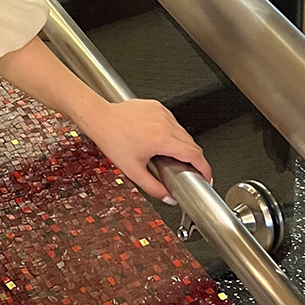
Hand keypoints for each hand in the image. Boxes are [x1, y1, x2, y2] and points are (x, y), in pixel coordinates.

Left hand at [81, 98, 211, 202]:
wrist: (99, 117)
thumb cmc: (111, 139)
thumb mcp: (132, 170)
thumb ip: (154, 188)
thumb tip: (169, 198)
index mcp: (162, 139)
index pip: (195, 155)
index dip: (205, 169)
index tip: (206, 177)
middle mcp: (165, 123)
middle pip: (192, 144)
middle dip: (193, 160)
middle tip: (185, 170)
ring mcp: (162, 112)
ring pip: (184, 132)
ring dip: (182, 145)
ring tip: (167, 155)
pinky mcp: (157, 106)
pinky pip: (173, 122)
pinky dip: (171, 132)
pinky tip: (158, 139)